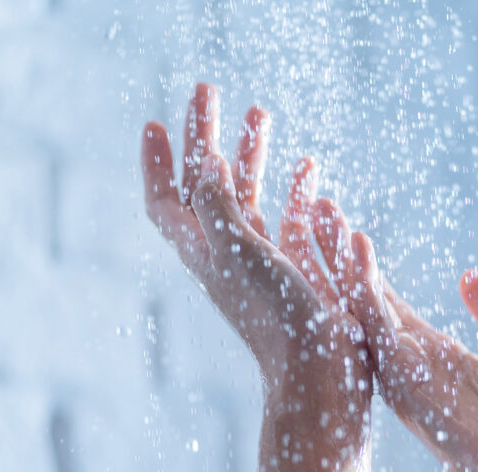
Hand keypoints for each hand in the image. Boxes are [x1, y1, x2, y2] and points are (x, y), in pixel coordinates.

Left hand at [142, 83, 372, 471]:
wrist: (320, 373)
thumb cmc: (277, 317)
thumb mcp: (239, 253)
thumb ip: (218, 204)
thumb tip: (201, 162)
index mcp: (204, 250)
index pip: (166, 199)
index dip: (157, 161)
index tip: (157, 122)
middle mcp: (227, 252)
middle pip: (207, 185)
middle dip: (207, 138)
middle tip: (211, 93)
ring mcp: (262, 260)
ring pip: (249, 195)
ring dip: (251, 154)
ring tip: (261, 113)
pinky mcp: (296, 268)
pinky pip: (289, 217)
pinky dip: (295, 188)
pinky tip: (309, 168)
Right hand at [311, 200, 477, 471]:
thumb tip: (468, 275)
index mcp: (428, 352)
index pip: (384, 299)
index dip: (363, 263)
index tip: (343, 225)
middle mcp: (406, 359)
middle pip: (360, 296)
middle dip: (335, 253)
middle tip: (316, 205)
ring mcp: (403, 369)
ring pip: (359, 304)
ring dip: (339, 259)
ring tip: (323, 212)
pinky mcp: (407, 378)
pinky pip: (377, 324)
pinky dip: (365, 285)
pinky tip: (358, 248)